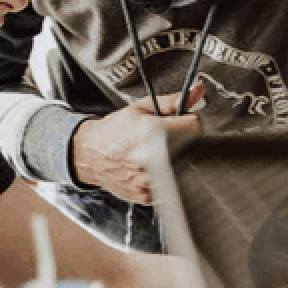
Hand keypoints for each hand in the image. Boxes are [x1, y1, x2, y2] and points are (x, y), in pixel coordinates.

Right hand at [69, 87, 203, 205]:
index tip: (181, 123)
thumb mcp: (141, 108)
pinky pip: (168, 186)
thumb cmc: (114, 130)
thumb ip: (172, 101)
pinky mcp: (145, 195)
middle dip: (181, 142)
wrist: (90, 154)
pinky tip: (149, 169)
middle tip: (164, 139)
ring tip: (155, 154)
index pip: (195, 127)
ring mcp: (148, 180)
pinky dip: (162, 177)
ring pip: (180, 168)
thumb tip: (198, 92)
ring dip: (173, 161)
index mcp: (151, 132)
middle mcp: (150, 158)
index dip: (189, 122)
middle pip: (189, 149)